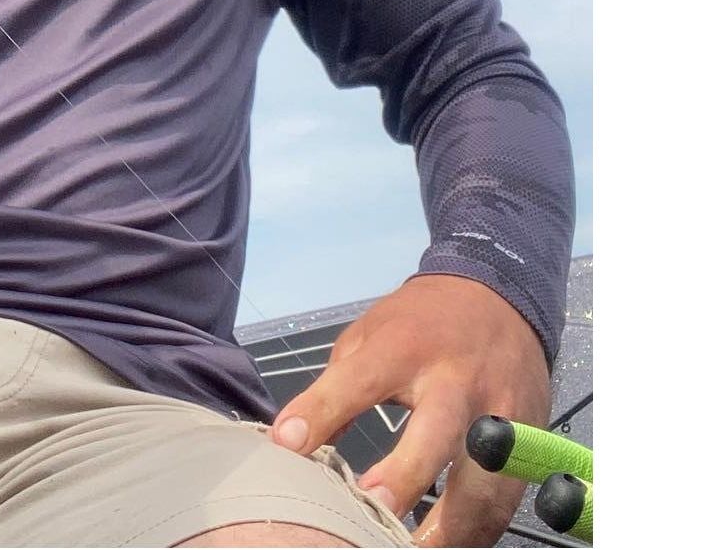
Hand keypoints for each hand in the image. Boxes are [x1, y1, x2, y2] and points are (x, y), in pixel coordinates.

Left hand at [270, 273, 549, 547]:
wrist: (497, 296)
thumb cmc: (419, 322)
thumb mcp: (368, 334)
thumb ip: (338, 385)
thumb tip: (300, 441)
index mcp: (402, 347)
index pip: (357, 380)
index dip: (322, 411)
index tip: (289, 445)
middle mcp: (454, 379)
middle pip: (435, 432)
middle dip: (405, 476)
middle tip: (374, 511)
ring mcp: (499, 411)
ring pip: (484, 479)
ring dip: (450, 525)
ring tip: (413, 546)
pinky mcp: (532, 438)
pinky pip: (509, 497)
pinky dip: (481, 528)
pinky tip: (452, 539)